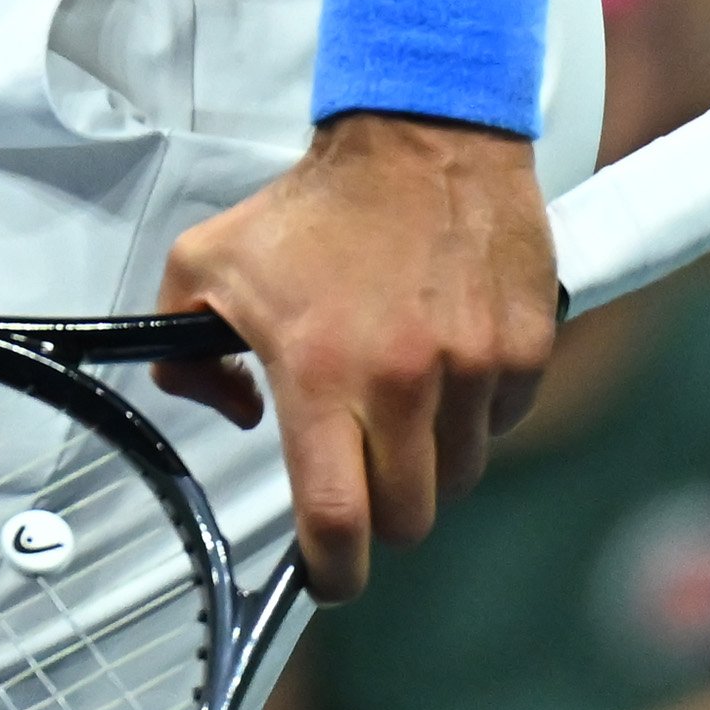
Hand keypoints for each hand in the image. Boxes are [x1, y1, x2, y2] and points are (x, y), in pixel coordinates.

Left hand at [155, 113, 554, 600]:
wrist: (421, 133)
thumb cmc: (318, 205)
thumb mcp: (210, 264)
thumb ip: (183, 348)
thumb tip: (228, 412)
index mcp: (320, 369)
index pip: (336, 517)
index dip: (332, 571)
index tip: (329, 575)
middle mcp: (402, 379)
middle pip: (408, 517)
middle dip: (383, 512)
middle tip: (365, 469)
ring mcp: (472, 366)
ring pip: (460, 475)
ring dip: (431, 460)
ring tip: (403, 397)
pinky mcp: (525, 349)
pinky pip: (503, 424)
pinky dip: (477, 414)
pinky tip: (447, 361)